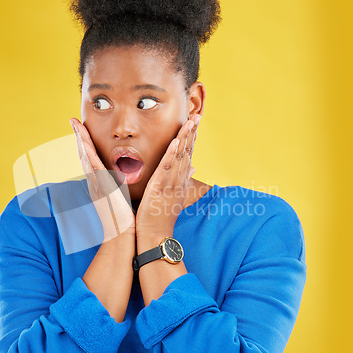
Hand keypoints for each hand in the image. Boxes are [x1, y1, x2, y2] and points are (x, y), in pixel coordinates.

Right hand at [70, 118, 135, 241]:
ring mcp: (95, 185)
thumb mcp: (122, 196)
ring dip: (80, 140)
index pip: (92, 159)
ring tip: (75, 125)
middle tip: (74, 121)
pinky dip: (86, 154)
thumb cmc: (125, 219)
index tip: (83, 129)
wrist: (122, 234)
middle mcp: (95, 182)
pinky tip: (82, 143)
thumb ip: (121, 185)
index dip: (86, 143)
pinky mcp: (100, 188)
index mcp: (100, 183)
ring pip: (86, 158)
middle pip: (84, 155)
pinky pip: (92, 168)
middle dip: (79, 137)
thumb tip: (127, 176)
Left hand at [136, 114, 199, 237]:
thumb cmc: (160, 218)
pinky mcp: (159, 189)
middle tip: (197, 116)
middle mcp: (178, 181)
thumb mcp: (173, 197)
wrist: (155, 236)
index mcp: (179, 182)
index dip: (192, 139)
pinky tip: (175, 141)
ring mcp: (170, 184)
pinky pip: (167, 169)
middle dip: (192, 134)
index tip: (195, 123)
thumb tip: (193, 169)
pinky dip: (172, 154)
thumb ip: (181, 181)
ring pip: (180, 158)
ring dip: (185, 139)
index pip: (187, 156)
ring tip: (190, 122)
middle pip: (187, 153)